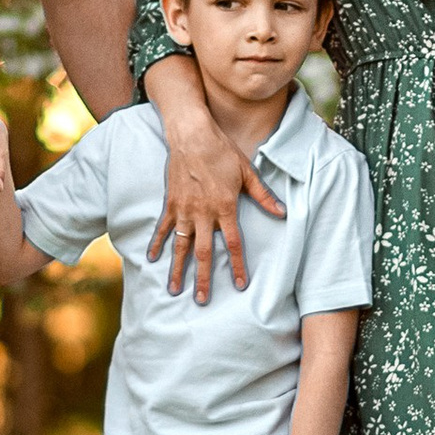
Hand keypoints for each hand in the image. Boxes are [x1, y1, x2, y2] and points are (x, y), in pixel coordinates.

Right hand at [148, 106, 286, 301]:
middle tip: (202, 300)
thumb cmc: (222, 151)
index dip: (238, 266)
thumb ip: (263, 195)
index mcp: (225, 207)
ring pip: (180, 246)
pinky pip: (163, 228)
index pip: (234, 244)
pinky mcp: (171, 203)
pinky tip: (153, 259)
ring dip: (178, 269)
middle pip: (204, 253)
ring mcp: (184, 210)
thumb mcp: (247, 172)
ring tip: (174, 290)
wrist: (192, 134)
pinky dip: (157, 244)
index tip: (240, 285)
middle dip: (204, 279)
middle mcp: (204, 213)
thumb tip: (282, 212)